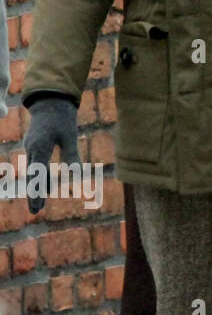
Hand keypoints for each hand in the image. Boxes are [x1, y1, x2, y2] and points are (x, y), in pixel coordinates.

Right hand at [22, 97, 78, 213]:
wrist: (51, 102)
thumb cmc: (62, 118)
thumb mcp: (70, 136)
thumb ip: (72, 155)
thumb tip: (77, 175)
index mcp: (40, 147)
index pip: (37, 174)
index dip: (37, 191)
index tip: (36, 207)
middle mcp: (32, 149)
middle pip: (32, 176)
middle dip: (34, 194)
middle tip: (35, 212)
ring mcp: (32, 147)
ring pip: (34, 171)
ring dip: (37, 187)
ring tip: (39, 205)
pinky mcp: (35, 146)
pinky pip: (37, 164)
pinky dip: (41, 176)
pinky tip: (47, 187)